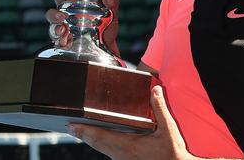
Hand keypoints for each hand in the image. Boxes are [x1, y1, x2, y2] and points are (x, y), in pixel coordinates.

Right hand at [45, 0, 119, 55]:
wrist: (106, 48)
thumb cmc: (105, 27)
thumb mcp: (111, 13)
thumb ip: (112, 4)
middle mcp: (66, 9)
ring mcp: (63, 22)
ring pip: (51, 15)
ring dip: (54, 14)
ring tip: (61, 17)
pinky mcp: (62, 37)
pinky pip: (54, 34)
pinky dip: (57, 32)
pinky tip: (62, 32)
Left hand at [68, 85, 196, 159]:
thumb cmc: (172, 153)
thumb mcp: (168, 129)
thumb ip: (160, 108)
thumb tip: (154, 90)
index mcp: (128, 144)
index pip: (100, 136)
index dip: (84, 130)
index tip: (72, 125)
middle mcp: (121, 154)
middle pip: (96, 144)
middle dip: (83, 135)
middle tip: (71, 127)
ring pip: (102, 149)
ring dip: (91, 140)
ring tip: (82, 131)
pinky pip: (109, 152)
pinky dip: (102, 145)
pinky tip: (103, 140)